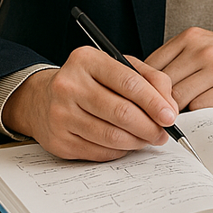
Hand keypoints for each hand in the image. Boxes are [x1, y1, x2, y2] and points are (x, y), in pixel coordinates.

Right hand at [1, 46, 179, 160]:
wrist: (42, 99)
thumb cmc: (89, 81)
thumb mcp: (119, 66)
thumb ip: (150, 79)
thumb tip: (170, 107)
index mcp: (87, 60)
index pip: (129, 82)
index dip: (154, 102)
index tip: (170, 116)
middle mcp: (69, 85)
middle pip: (121, 112)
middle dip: (149, 126)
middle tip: (163, 133)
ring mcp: (60, 114)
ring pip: (111, 136)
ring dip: (137, 141)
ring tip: (148, 138)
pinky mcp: (58, 141)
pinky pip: (99, 152)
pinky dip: (119, 151)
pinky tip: (126, 144)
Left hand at [145, 27, 212, 111]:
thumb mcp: (203, 46)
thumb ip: (177, 60)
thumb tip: (143, 86)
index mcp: (191, 38)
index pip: (151, 66)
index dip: (144, 88)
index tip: (142, 101)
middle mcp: (202, 50)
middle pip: (162, 85)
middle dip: (157, 103)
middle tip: (156, 116)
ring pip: (178, 99)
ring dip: (176, 112)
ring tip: (176, 119)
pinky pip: (199, 109)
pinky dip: (196, 115)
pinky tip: (199, 115)